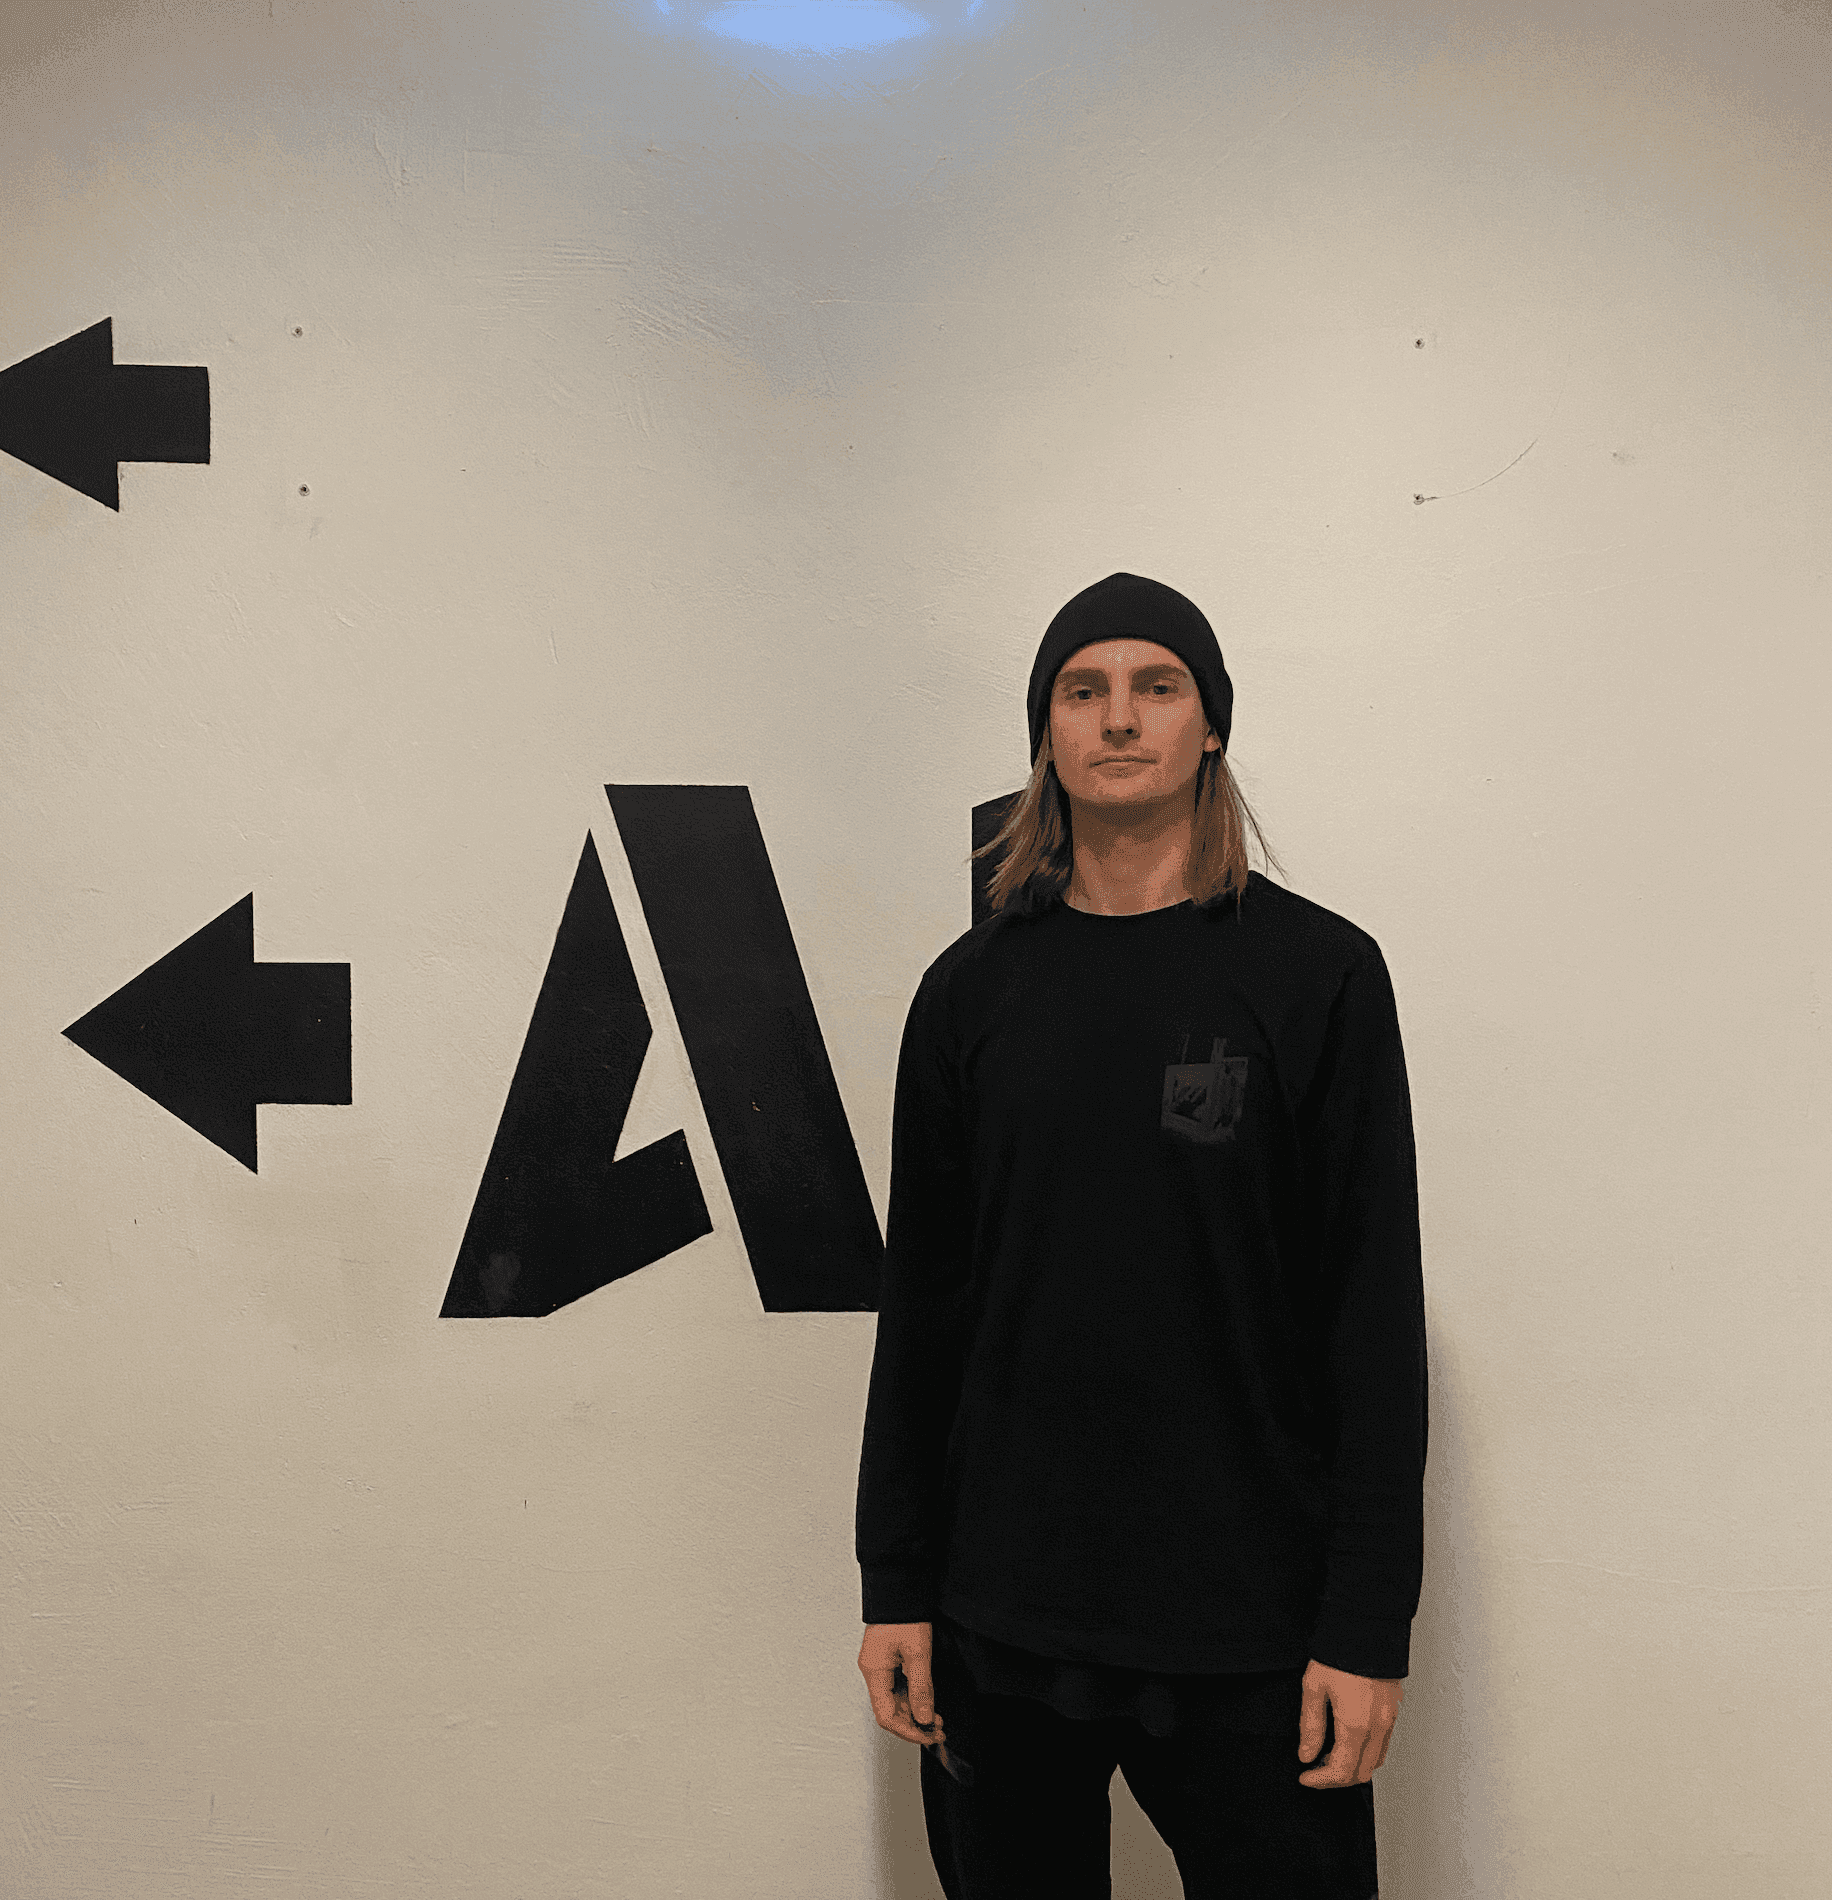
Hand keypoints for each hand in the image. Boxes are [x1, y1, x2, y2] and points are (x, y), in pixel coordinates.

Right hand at [859, 1622, 945, 1747]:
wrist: (901, 1588)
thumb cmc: (905, 1614)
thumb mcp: (918, 1653)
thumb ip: (921, 1688)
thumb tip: (924, 1718)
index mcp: (874, 1670)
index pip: (886, 1715)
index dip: (907, 1730)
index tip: (928, 1735)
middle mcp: (873, 1670)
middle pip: (889, 1711)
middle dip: (913, 1724)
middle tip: (937, 1730)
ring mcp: (878, 1666)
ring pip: (894, 1702)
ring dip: (914, 1713)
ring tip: (935, 1720)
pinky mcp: (886, 1660)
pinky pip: (896, 1689)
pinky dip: (911, 1700)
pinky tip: (926, 1703)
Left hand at [1297, 1659, 1402, 1786]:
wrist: (1365, 1627)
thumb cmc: (1339, 1652)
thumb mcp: (1313, 1687)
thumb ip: (1311, 1726)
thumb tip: (1307, 1754)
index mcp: (1355, 1725)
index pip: (1340, 1771)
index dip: (1321, 1781)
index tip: (1306, 1777)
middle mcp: (1377, 1728)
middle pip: (1361, 1773)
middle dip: (1337, 1778)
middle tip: (1316, 1770)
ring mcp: (1389, 1720)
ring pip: (1375, 1762)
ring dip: (1354, 1767)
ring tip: (1330, 1755)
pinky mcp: (1393, 1711)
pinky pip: (1383, 1746)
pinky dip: (1367, 1754)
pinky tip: (1350, 1741)